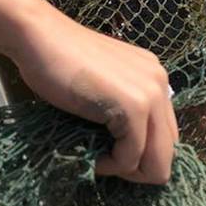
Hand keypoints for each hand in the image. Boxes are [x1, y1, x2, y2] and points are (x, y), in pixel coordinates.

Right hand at [12, 11, 177, 184]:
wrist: (39, 36)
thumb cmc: (59, 61)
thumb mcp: (103, 87)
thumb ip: (122, 109)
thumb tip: (128, 151)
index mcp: (153, 76)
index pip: (165, 136)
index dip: (139, 155)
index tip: (110, 152)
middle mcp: (159, 82)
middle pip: (167, 153)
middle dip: (136, 168)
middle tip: (104, 159)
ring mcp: (150, 93)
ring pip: (157, 163)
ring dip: (125, 169)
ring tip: (97, 156)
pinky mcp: (134, 106)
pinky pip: (131, 157)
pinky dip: (111, 165)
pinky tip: (91, 152)